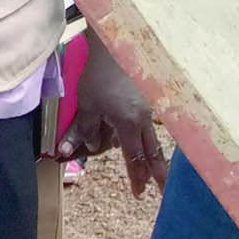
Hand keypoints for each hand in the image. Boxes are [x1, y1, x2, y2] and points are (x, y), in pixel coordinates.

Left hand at [60, 48, 167, 195]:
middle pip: (153, 152)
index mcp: (129, 123)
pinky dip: (146, 139)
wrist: (116, 46)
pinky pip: (146, 126)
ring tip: (158, 174)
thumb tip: (74, 151)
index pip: (134, 157)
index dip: (136, 176)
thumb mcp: (86, 105)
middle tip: (164, 192)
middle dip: (158, 173)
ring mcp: (148, 109)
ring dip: (153, 157)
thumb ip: (82, 130)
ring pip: (152, 139)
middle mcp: (144, 119)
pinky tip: (143, 144)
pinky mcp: (147, 100)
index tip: (138, 193)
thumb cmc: (99, 75)